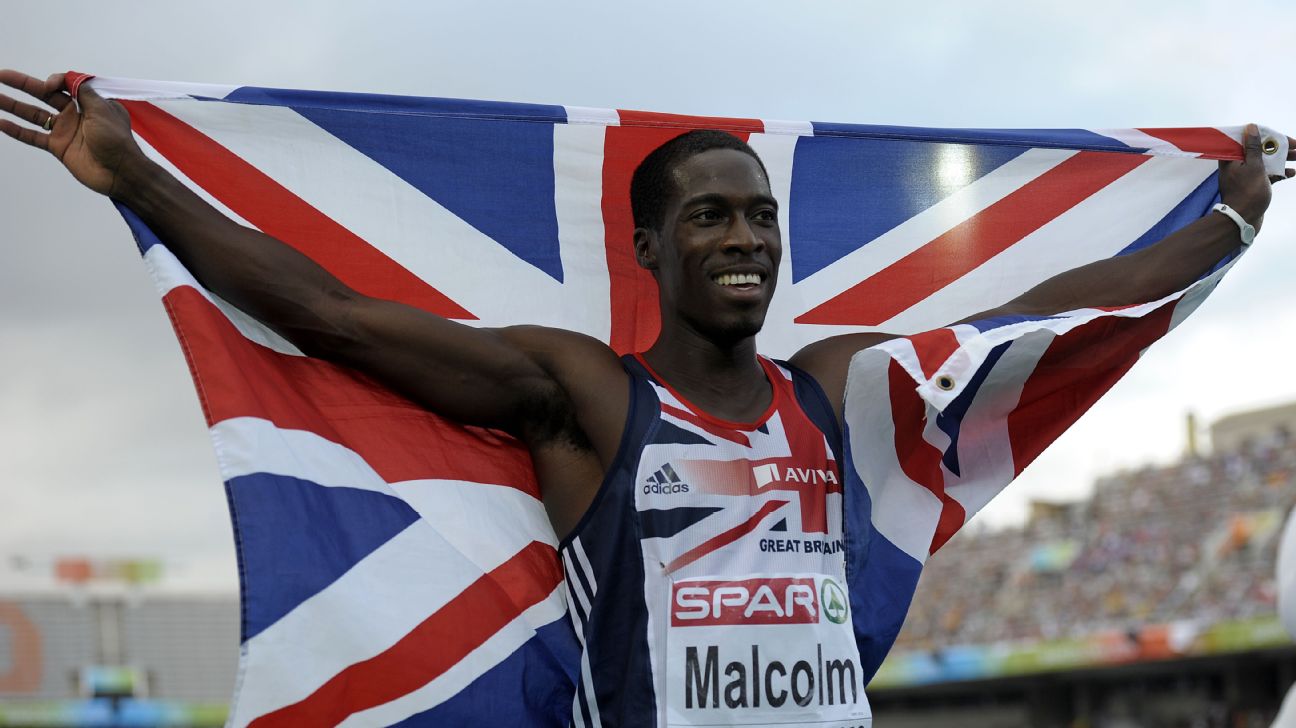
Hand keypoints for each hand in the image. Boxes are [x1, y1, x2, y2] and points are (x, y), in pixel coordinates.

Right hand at [0, 70, 142, 197]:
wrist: (121, 172)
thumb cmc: (117, 140)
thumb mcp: (104, 108)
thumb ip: (82, 90)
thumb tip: (58, 80)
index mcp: (89, 102)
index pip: (65, 84)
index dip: (54, 80)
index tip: (48, 85)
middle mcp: (75, 114)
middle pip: (44, 95)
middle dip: (23, 84)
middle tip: (1, 75)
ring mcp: (65, 131)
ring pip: (34, 114)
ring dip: (13, 105)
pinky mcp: (58, 147)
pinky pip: (33, 136)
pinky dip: (17, 130)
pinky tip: (0, 122)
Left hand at [1218, 123, 1295, 229]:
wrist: (1242, 220)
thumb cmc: (1247, 193)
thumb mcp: (1253, 166)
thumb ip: (1252, 147)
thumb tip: (1250, 127)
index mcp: (1232, 158)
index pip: (1248, 139)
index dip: (1266, 136)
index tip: (1282, 138)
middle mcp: (1237, 165)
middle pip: (1259, 150)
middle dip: (1278, 147)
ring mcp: (1245, 175)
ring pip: (1265, 162)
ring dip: (1282, 158)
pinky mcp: (1253, 185)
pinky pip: (1267, 174)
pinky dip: (1278, 172)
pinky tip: (1292, 172)